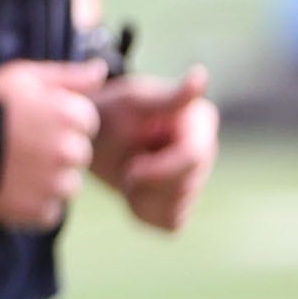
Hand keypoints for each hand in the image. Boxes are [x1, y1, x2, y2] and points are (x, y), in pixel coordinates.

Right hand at [0, 59, 105, 230]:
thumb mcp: (23, 76)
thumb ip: (67, 76)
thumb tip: (101, 71)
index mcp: (71, 116)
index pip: (86, 123)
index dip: (59, 121)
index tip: (32, 123)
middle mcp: (70, 151)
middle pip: (77, 155)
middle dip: (56, 152)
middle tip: (20, 148)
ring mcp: (54, 184)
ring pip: (66, 186)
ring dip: (47, 181)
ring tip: (14, 170)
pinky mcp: (37, 211)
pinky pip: (48, 212)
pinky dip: (32, 205)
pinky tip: (10, 189)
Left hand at [93, 66, 218, 231]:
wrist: (90, 136)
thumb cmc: (110, 112)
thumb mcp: (131, 101)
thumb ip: (167, 98)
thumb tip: (201, 75)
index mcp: (200, 121)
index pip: (191, 159)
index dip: (156, 171)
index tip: (130, 167)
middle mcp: (207, 150)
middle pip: (182, 188)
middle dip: (145, 185)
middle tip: (123, 168)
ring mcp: (198, 177)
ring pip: (177, 208)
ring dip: (141, 198)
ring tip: (127, 174)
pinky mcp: (184, 200)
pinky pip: (171, 223)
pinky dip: (145, 213)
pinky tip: (133, 192)